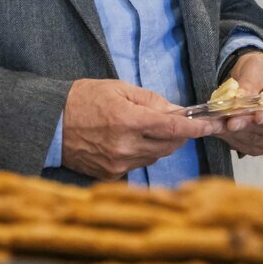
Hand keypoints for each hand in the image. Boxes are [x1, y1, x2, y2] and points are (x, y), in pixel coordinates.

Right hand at [60, 79, 213, 179]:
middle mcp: (125, 146)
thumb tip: (175, 110)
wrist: (50, 124)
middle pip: (169, 144)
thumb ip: (150, 100)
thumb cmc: (83, 100)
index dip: (197, 127)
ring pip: (156, 156)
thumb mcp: (118, 89)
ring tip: (149, 128)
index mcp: (128, 120)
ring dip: (161, 143)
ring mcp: (118, 164)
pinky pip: (138, 165)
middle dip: (180, 133)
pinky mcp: (110, 174)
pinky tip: (131, 141)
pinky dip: (143, 153)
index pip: (173, 127)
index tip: (212, 125)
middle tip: (178, 121)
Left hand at [214, 52, 262, 156]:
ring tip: (210, 123)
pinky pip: (239, 143)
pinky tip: (209, 126)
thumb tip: (240, 97)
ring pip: (250, 139)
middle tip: (228, 120)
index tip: (258, 117)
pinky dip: (223, 134)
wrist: (256, 80)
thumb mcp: (259, 67)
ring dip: (229, 132)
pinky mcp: (257, 146)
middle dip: (245, 126)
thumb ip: (251, 81)